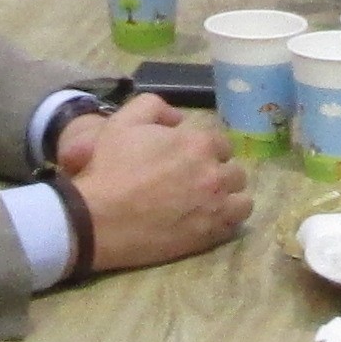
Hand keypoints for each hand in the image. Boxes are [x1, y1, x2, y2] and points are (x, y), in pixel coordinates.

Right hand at [58, 93, 246, 272]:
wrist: (97, 217)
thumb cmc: (109, 167)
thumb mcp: (124, 121)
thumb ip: (155, 106)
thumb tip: (178, 117)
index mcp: (198, 144)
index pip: (221, 143)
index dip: (206, 150)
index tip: (190, 159)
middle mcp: (214, 174)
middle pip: (235, 172)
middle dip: (219, 173)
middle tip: (197, 182)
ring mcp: (215, 207)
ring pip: (242, 200)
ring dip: (229, 198)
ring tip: (208, 203)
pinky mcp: (210, 235)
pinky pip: (235, 225)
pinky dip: (226, 221)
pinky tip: (208, 220)